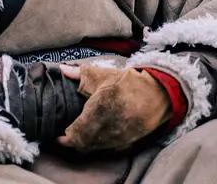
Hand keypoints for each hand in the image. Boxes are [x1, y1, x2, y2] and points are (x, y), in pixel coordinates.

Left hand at [56, 65, 170, 151]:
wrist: (159, 93)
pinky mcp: (129, 142)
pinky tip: (98, 137)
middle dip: (73, 141)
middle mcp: (107, 129)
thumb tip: (62, 69)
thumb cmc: (127, 82)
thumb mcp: (101, 75)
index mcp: (96, 112)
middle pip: (83, 144)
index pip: (74, 134)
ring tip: (80, 136)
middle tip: (66, 136)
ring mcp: (118, 138)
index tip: (57, 135)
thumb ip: (79, 74)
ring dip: (86, 143)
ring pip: (96, 147)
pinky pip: (109, 148)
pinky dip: (100, 144)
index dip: (63, 138)